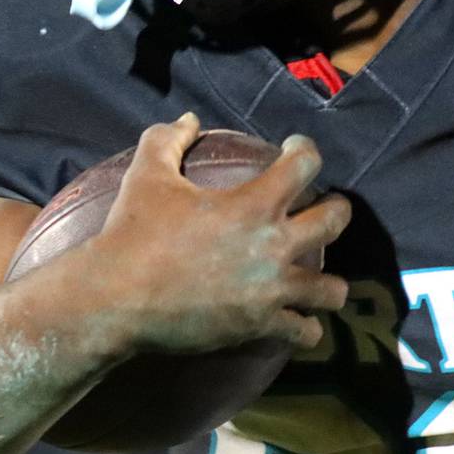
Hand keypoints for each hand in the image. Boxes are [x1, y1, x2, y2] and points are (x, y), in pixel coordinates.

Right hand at [90, 113, 351, 353]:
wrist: (115, 299)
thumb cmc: (132, 233)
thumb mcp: (146, 176)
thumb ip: (167, 140)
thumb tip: (189, 120)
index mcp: (253, 204)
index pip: (306, 165)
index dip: (305, 150)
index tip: (295, 149)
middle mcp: (273, 246)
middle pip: (335, 221)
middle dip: (337, 210)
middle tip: (328, 208)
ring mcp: (271, 291)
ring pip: (332, 290)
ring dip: (330, 283)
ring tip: (321, 281)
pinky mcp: (259, 327)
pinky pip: (304, 332)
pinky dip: (305, 328)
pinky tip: (299, 322)